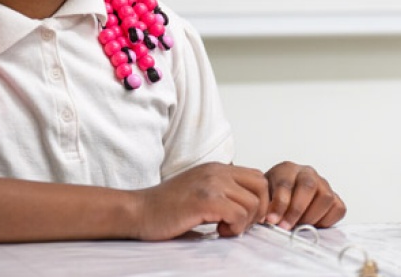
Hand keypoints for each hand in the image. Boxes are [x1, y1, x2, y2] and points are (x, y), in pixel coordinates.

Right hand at [136, 162, 269, 238]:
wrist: (138, 211)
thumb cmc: (166, 207)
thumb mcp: (200, 190)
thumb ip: (222, 193)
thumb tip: (250, 209)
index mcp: (217, 168)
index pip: (257, 177)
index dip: (260, 200)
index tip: (246, 217)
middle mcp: (217, 171)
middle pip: (261, 187)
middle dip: (258, 211)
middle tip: (239, 225)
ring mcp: (212, 184)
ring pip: (252, 203)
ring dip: (244, 223)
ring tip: (224, 229)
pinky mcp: (205, 200)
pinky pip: (238, 214)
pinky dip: (234, 228)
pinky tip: (217, 231)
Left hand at [264, 161, 345, 228]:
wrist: (282, 199)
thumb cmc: (272, 199)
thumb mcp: (263, 200)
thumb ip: (266, 208)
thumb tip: (270, 221)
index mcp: (287, 170)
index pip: (285, 183)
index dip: (280, 204)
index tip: (272, 221)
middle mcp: (307, 174)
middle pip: (308, 187)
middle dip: (297, 210)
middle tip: (286, 227)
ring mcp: (324, 185)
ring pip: (326, 197)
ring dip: (311, 217)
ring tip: (299, 227)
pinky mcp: (335, 198)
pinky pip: (338, 209)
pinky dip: (326, 221)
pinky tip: (312, 225)